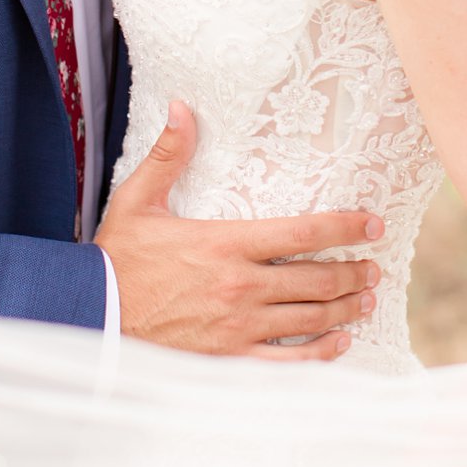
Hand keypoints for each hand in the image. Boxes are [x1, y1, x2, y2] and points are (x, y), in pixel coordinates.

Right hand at [96, 102, 382, 359]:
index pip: (303, 232)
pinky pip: (288, 360)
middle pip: (318, 278)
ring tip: (367, 299)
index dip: (346, 227)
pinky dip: (321, 353)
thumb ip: (169, 155)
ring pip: (310, 317)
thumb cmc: (117, 258)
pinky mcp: (230, 358)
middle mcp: (240, 285)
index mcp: (226, 243)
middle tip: (374, 267)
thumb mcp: (138, 200)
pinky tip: (339, 344)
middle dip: (354, 272)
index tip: (373, 225)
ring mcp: (238, 326)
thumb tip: (182, 106)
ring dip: (346, 308)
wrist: (92, 317)